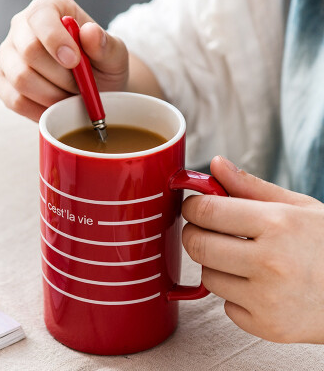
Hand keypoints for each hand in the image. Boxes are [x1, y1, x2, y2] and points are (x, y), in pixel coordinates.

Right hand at [0, 0, 128, 120]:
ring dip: (53, 96)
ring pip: (21, 79)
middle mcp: (22, 28)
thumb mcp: (114, 55)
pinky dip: (40, 110)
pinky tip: (57, 110)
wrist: (94, 88)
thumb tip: (90, 33)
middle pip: (29, 51)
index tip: (75, 62)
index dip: (56, 41)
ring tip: (71, 97)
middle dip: (61, 77)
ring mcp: (8, 56)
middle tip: (80, 87)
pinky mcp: (3, 83)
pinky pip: (15, 100)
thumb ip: (106, 45)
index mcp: (49, 8)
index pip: (41, 17)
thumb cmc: (102, 66)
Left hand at [182, 156, 323, 342]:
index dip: (193, 206)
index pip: (207, 211)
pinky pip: (225, 305)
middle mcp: (270, 262)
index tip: (195, 206)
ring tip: (242, 259)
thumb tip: (216, 164)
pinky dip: (234, 294)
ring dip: (215, 265)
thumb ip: (249, 186)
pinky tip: (258, 286)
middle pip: (198, 245)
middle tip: (205, 230)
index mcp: (278, 223)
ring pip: (207, 276)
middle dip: (194, 234)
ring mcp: (267, 298)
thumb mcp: (297, 207)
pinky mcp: (266, 326)